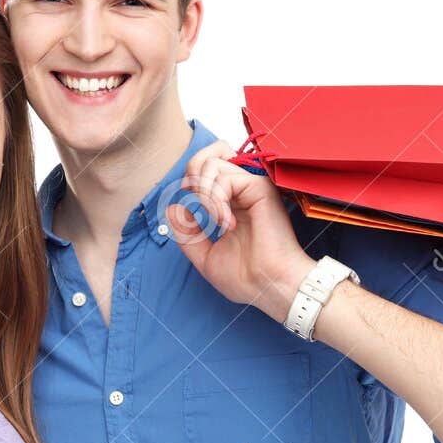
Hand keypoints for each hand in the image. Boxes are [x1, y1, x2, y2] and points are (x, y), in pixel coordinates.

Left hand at [164, 140, 313, 321]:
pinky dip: (215, 200)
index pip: (207, 170)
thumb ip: (187, 233)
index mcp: (232, 204)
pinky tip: (226, 224)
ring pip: (213, 163)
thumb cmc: (245, 278)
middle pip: (210, 156)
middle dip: (193, 175)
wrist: (269, 286)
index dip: (191, 180)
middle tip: (195, 200)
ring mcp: (251, 188)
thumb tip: (173, 207)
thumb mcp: (204, 257)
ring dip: (203, 193)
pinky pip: (224, 178)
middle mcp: (242, 191)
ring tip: (216, 221)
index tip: (188, 200)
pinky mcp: (260, 188)